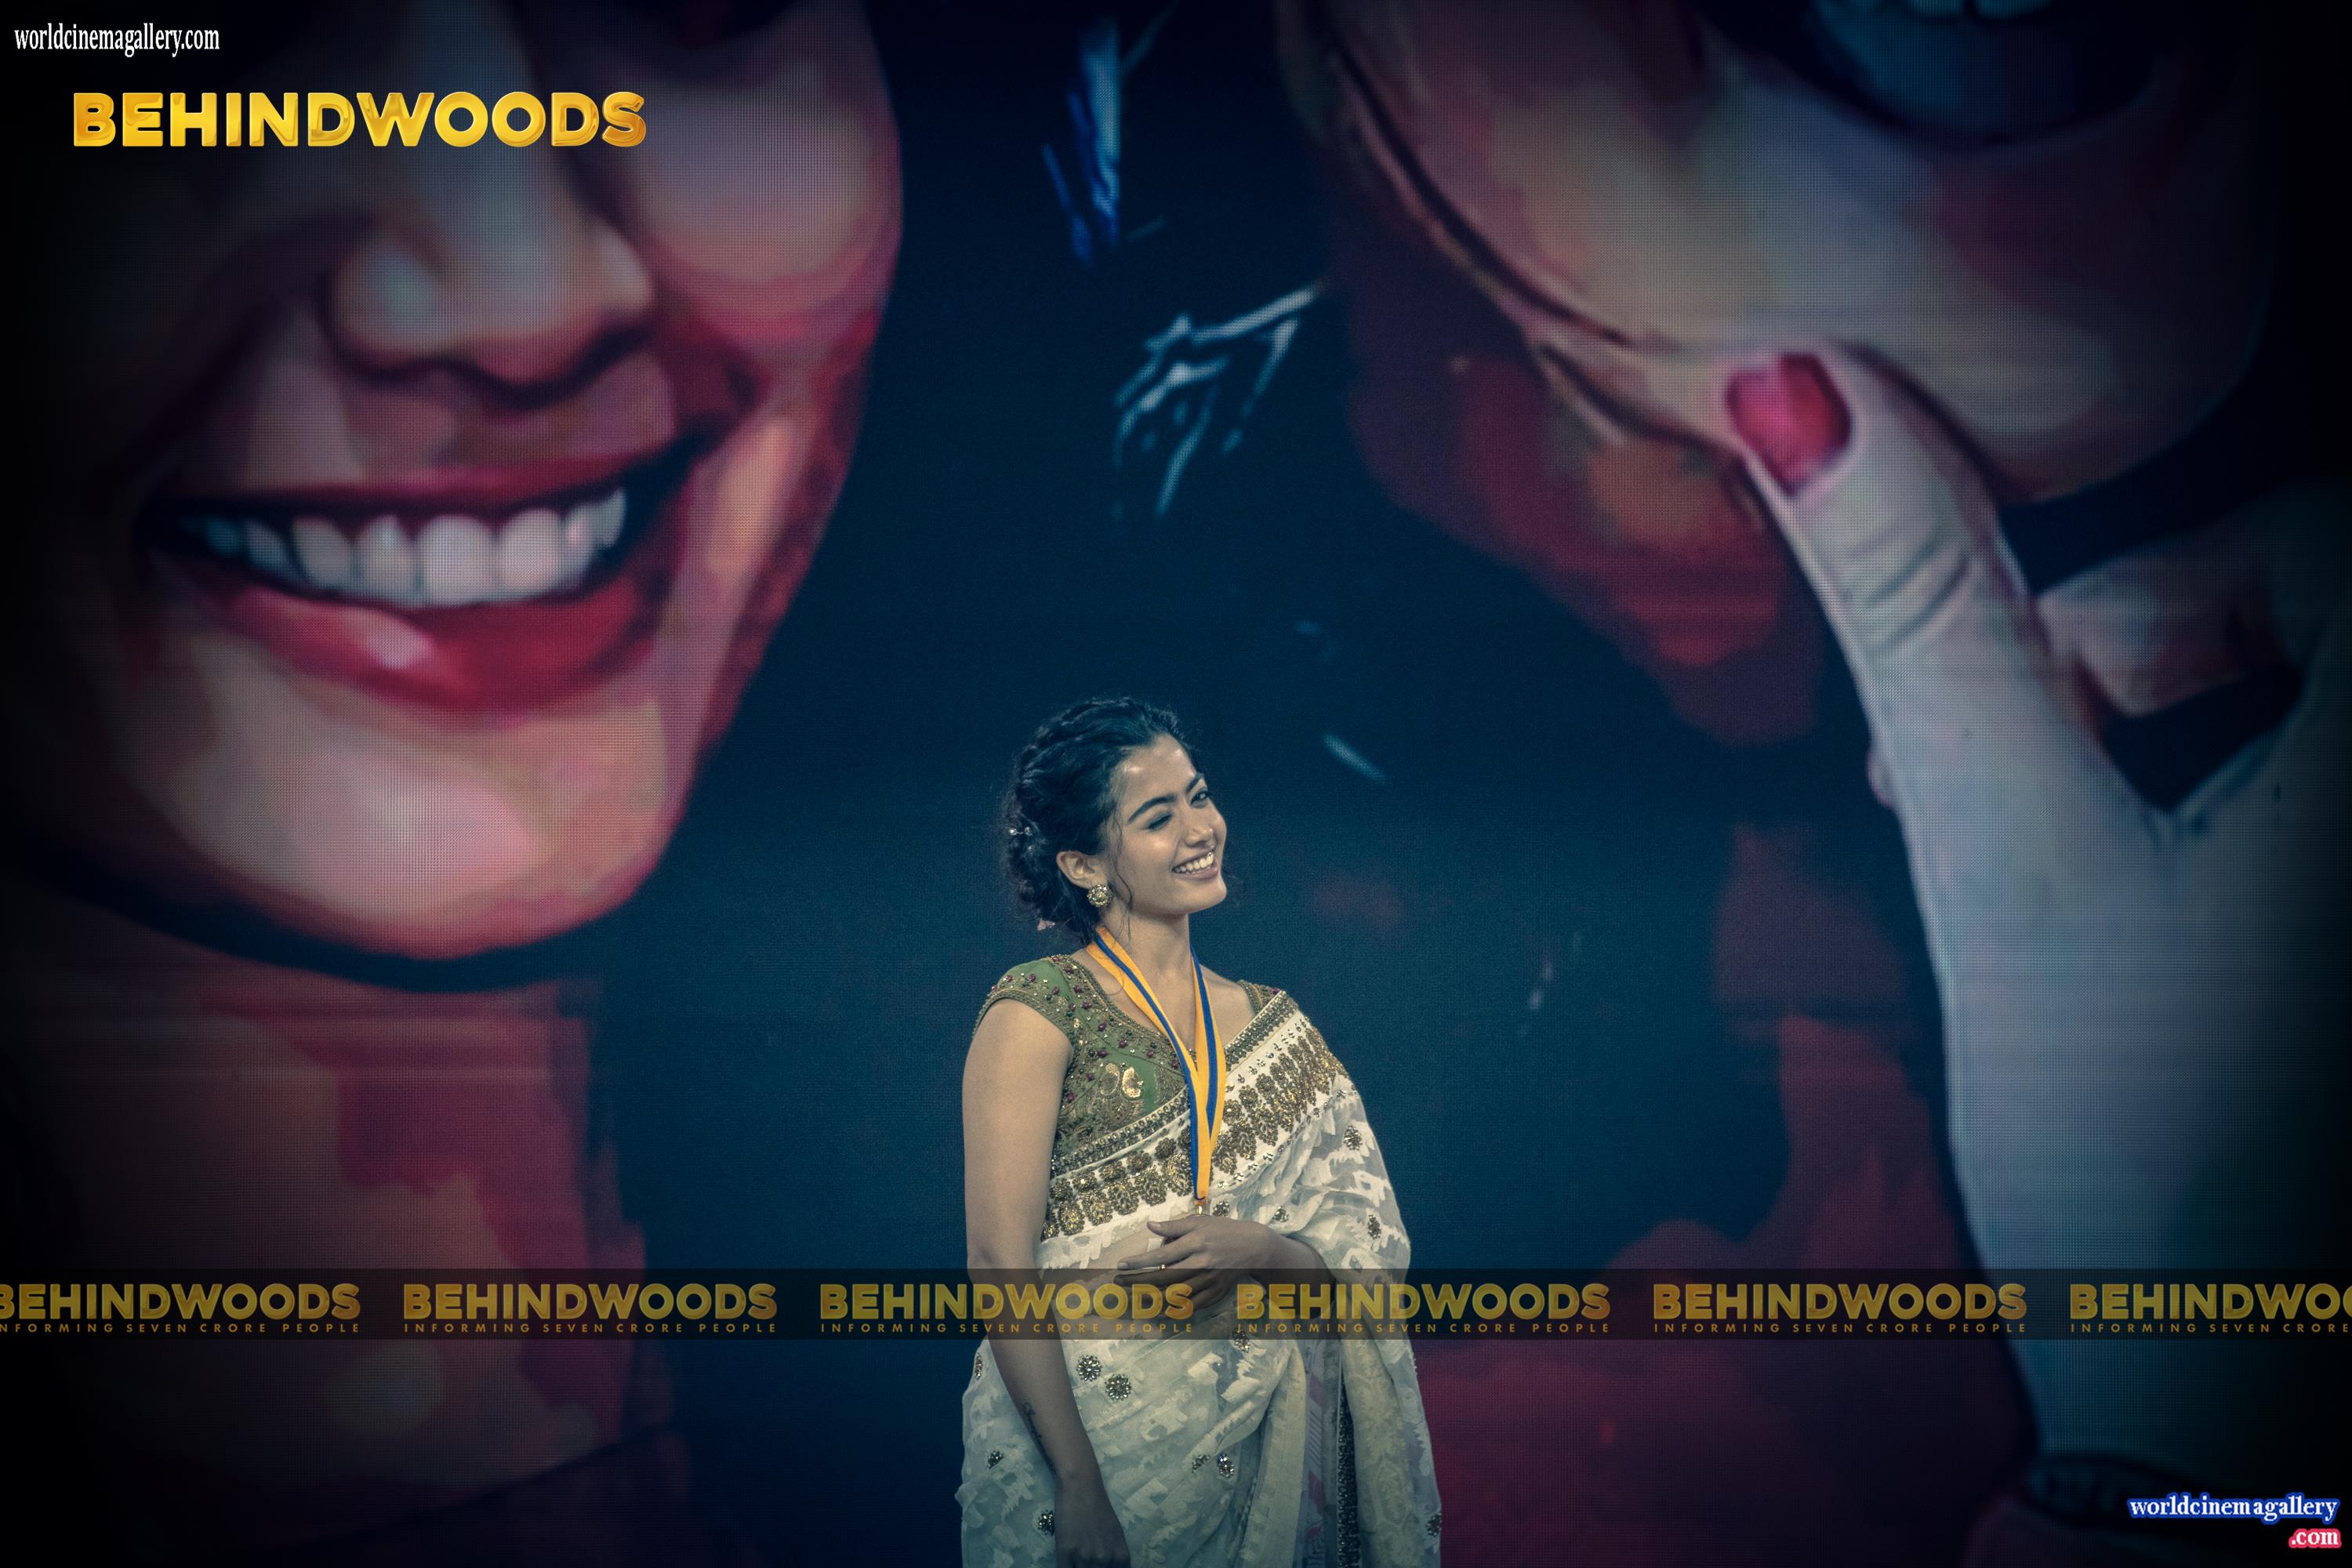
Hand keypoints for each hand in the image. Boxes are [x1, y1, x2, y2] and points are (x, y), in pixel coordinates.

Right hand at [1051, 1469, 1129, 1567]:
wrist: (1080, 1486)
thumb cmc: (1099, 1507)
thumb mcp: (1115, 1535)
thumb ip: (1114, 1556)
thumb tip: (1107, 1567)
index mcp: (1120, 1556)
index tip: (1096, 1566)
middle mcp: (1104, 1559)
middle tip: (1084, 1558)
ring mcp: (1085, 1557)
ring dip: (1076, 1567)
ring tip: (1075, 1558)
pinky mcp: (1065, 1551)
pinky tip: (1065, 1560)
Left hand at [1114, 1215, 1281, 1310]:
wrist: (1255, 1247)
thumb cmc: (1224, 1230)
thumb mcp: (1200, 1222)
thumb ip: (1174, 1226)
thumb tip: (1149, 1226)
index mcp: (1196, 1243)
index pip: (1161, 1254)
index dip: (1139, 1261)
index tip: (1121, 1265)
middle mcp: (1202, 1263)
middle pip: (1165, 1277)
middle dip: (1139, 1281)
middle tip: (1120, 1282)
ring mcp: (1210, 1280)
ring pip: (1176, 1293)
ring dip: (1153, 1296)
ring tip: (1135, 1295)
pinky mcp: (1216, 1292)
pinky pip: (1193, 1305)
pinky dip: (1177, 1308)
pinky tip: (1161, 1308)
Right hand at [1711, 349, 2347, 1481]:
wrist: (2217, 1400)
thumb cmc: (2135, 1150)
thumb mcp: (2008, 859)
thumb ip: (1921, 615)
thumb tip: (1801, 392)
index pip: (2326, 531)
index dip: (2165, 586)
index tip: (2033, 694)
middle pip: (2322, 598)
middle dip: (2153, 655)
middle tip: (2009, 770)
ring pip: (2304, 694)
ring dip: (2166, 728)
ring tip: (2033, 843)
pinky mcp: (2339, 934)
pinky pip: (2293, 782)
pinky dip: (2209, 799)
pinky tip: (2119, 894)